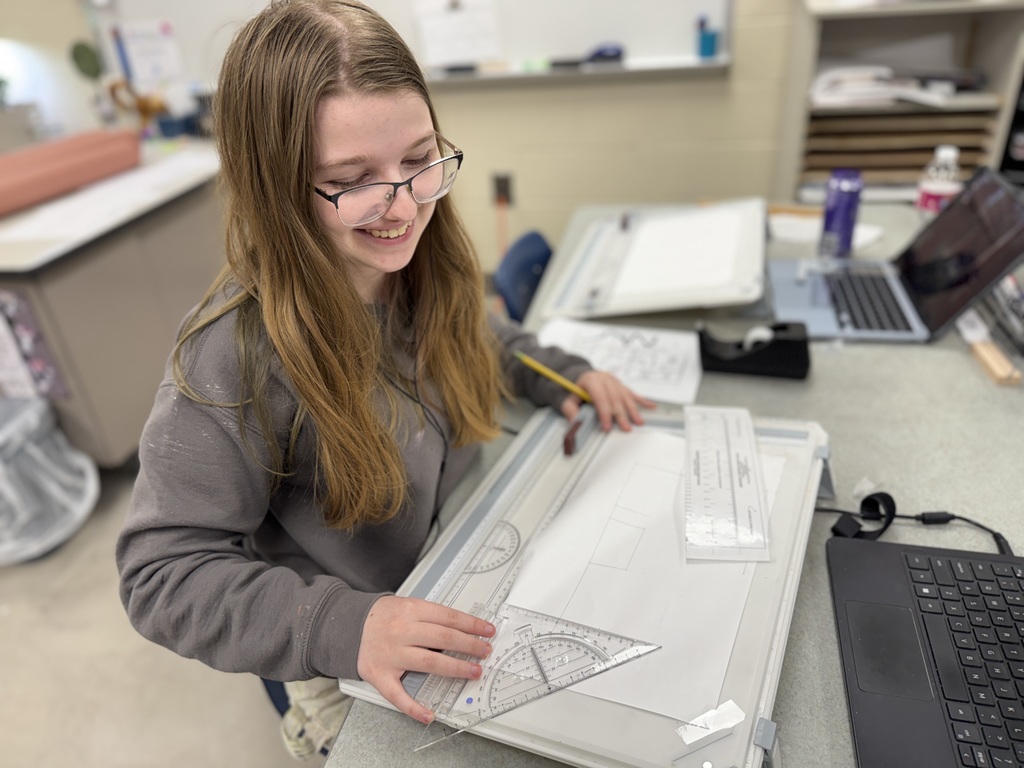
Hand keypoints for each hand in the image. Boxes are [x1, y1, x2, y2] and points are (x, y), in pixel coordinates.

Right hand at [356, 595, 495, 723]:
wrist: (345, 625)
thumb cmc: (381, 617)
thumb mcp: (406, 604)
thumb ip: (431, 616)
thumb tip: (463, 628)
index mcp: (410, 610)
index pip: (448, 617)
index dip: (471, 624)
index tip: (487, 631)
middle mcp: (402, 631)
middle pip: (443, 638)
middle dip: (469, 645)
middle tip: (485, 651)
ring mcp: (391, 654)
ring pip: (429, 662)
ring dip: (455, 668)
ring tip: (473, 671)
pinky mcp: (380, 675)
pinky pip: (398, 695)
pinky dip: (414, 707)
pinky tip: (429, 714)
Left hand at [559, 370, 655, 431]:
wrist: (578, 377)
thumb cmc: (573, 390)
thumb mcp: (567, 400)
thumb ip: (570, 411)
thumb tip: (576, 424)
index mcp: (591, 380)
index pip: (600, 397)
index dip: (604, 413)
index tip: (607, 426)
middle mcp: (605, 378)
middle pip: (615, 398)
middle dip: (621, 414)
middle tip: (626, 428)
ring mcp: (614, 380)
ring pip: (625, 396)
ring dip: (633, 410)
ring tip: (638, 422)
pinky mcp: (620, 384)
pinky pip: (632, 393)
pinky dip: (642, 400)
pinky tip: (651, 406)